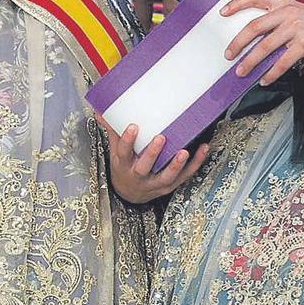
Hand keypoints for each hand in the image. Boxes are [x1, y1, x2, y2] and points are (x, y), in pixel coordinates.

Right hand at [94, 114, 209, 203]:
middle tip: (160, 138)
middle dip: (152, 153)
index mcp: (124, 164)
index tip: (133, 126)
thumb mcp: (115, 151)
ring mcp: (155, 183)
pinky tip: (203, 149)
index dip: (127, 140)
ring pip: (166, 176)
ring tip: (184, 151)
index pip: (123, 152)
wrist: (129, 194)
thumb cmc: (124, 167)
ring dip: (176, 164)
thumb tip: (101, 110)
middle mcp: (138, 176)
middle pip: (144, 167)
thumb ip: (112, 130)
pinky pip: (184, 176)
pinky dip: (195, 164)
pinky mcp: (170, 186)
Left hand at [224, 0, 303, 84]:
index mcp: (284, 3)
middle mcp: (288, 13)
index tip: (222, 12)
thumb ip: (279, 21)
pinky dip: (271, 73)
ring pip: (265, 46)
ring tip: (241, 72)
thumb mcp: (299, 14)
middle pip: (254, 26)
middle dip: (238, 42)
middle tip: (228, 55)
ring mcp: (296, 28)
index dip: (237, 3)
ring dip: (251, 62)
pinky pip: (282, 61)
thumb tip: (255, 39)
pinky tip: (264, 79)